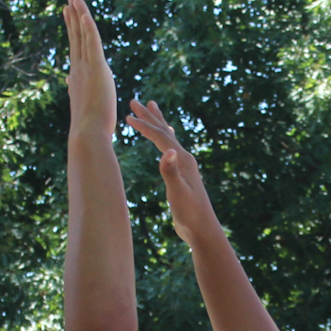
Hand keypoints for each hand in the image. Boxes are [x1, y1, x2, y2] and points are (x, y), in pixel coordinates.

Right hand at [64, 0, 116, 138]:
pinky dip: (88, 27)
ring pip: (82, 35)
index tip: (69, 15)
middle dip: (73, 16)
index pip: (76, 48)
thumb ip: (77, 90)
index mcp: (78, 77)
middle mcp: (78, 69)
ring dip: (78, 14)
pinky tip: (83, 13)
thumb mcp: (84, 104)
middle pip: (76, 36)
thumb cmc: (90, 127)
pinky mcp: (97, 69)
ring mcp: (86, 68)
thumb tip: (68, 82)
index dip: (73, 29)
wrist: (88, 133)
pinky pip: (92, 42)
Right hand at [124, 99, 222, 245]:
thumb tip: (168, 150)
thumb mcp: (178, 193)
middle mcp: (184, 159)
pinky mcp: (182, 175)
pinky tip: (167, 141)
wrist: (202, 229)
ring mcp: (184, 166)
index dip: (144, 126)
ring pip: (168, 138)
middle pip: (164, 131)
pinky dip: (166, 140)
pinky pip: (171, 150)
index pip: (160, 137)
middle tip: (135, 101)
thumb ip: (171, 172)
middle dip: (150, 116)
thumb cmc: (190, 213)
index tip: (127, 117)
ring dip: (158, 123)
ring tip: (151, 108)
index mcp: (183, 160)